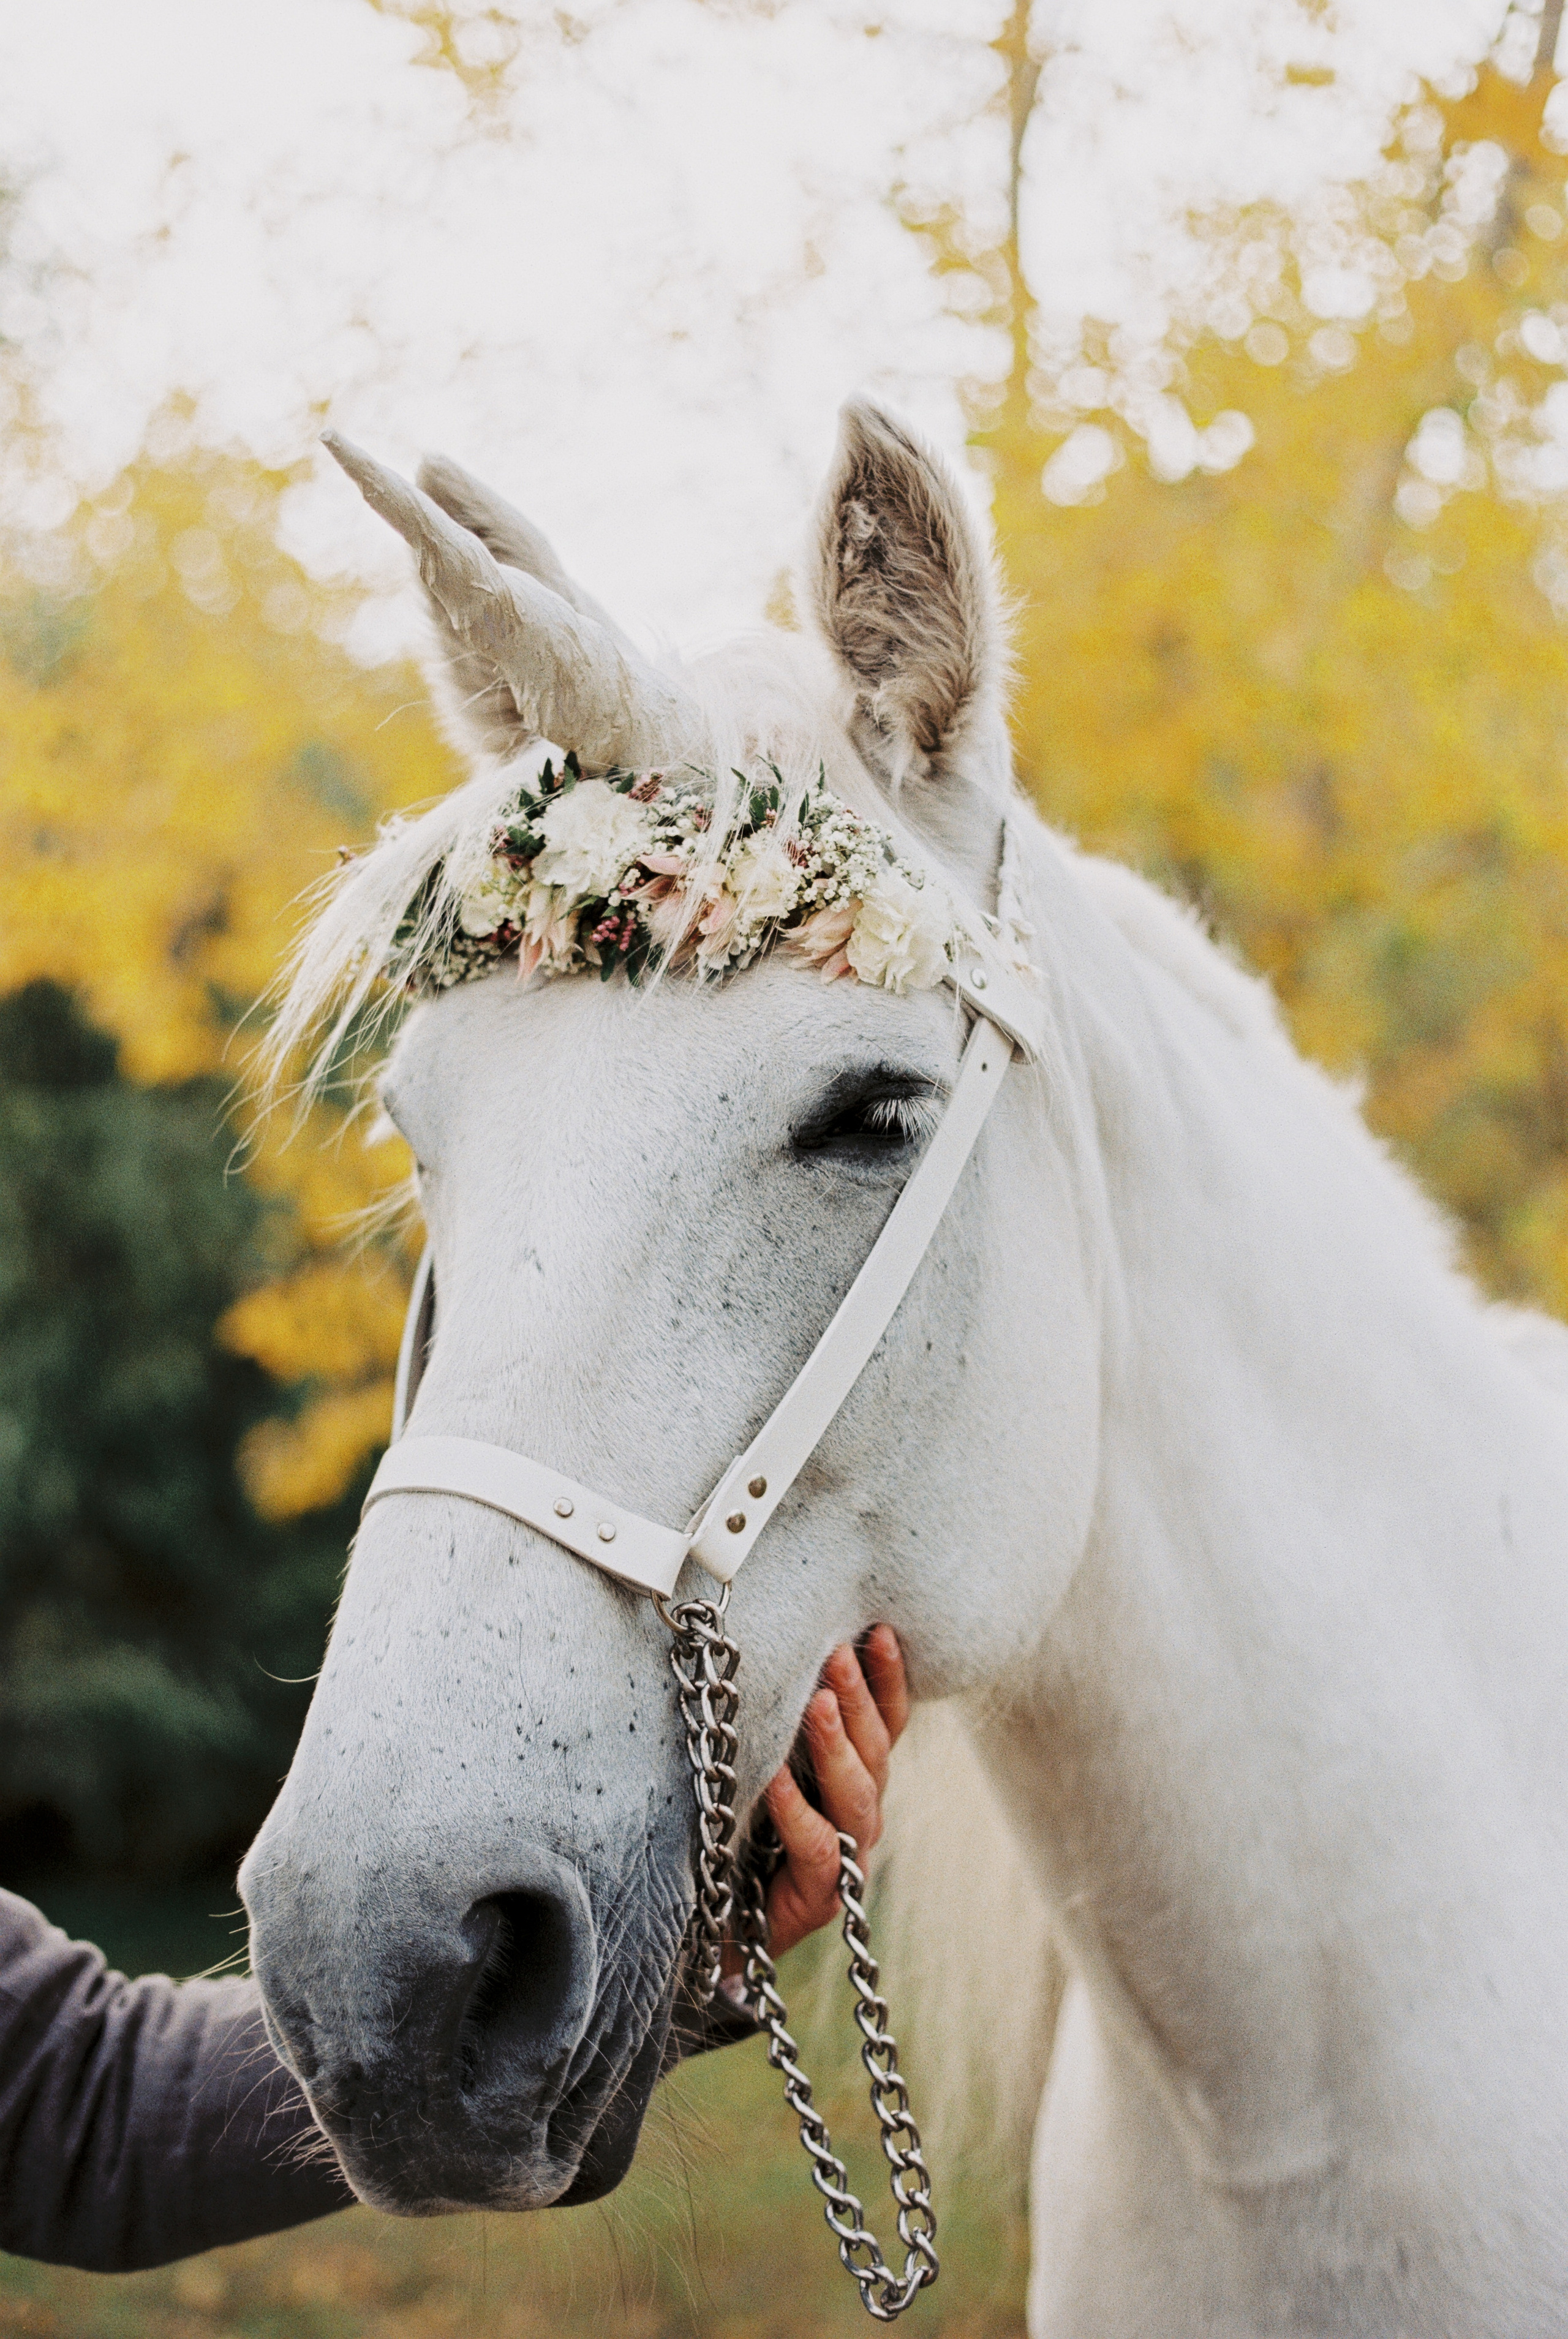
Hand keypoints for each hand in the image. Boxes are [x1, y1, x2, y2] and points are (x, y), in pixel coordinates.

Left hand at [753, 1624, 908, 1963]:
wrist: (720, 1927)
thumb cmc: (745, 1831)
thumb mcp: (769, 1764)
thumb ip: (786, 1720)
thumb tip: (783, 1647)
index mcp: (859, 1777)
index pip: (889, 1721)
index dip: (888, 1677)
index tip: (878, 1628)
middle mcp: (861, 1813)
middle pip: (877, 1750)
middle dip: (859, 1698)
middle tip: (837, 1652)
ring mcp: (847, 1856)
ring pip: (857, 1795)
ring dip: (838, 1746)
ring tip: (818, 1703)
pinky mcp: (819, 1895)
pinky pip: (816, 1847)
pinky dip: (796, 1810)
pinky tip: (775, 1778)